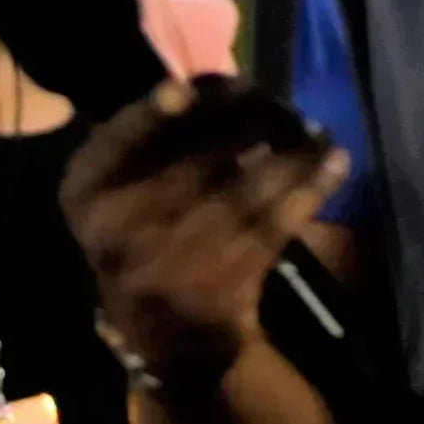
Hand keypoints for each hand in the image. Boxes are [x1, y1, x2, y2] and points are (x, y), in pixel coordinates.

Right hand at [60, 83, 346, 391]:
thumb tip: (222, 87)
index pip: (115, 145)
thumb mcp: (121, 195)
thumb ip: (153, 144)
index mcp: (88, 200)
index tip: (183, 90)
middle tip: (281, 106)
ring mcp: (175, 260)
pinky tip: (335, 162)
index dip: (148, 116)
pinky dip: (310, 189)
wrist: (166, 337)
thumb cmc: (141, 243)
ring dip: (293, 154)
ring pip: (247, 188)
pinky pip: (276, 223)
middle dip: (250, 122)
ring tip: (317, 133)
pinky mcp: (224, 279)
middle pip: (196, 159)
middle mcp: (122, 231)